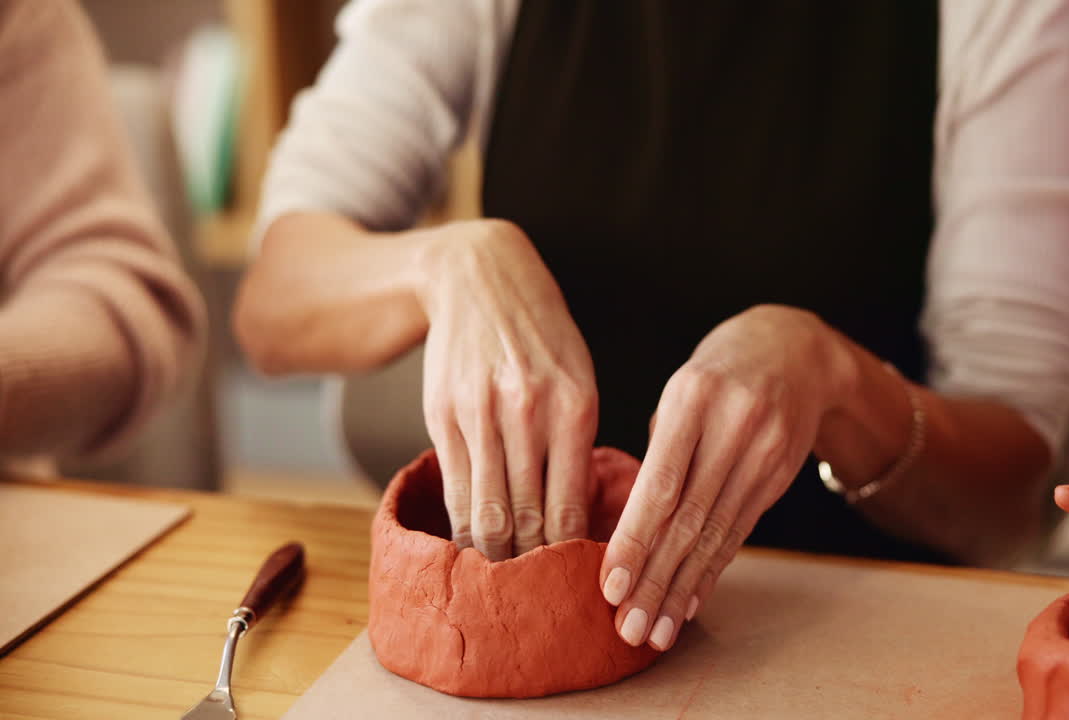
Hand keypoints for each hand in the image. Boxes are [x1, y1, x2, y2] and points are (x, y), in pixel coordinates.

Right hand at [418, 219, 597, 559]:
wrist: (480, 278)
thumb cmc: (542, 337)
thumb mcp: (579, 379)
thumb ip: (577, 444)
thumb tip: (577, 520)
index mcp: (574, 407)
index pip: (569, 508)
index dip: (567, 558)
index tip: (572, 587)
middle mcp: (527, 412)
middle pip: (526, 519)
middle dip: (530, 568)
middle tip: (536, 602)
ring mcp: (480, 414)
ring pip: (485, 511)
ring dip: (493, 556)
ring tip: (503, 584)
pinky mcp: (442, 414)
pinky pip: (454, 487)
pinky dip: (463, 524)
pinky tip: (471, 545)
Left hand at [598, 305, 849, 650]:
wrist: (793, 351)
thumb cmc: (716, 375)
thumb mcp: (679, 391)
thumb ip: (658, 452)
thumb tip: (624, 527)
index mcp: (692, 398)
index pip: (661, 484)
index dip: (635, 540)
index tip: (610, 586)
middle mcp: (733, 427)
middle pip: (688, 519)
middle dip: (655, 580)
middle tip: (628, 628)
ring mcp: (763, 453)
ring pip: (715, 534)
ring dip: (682, 589)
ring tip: (655, 631)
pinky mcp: (779, 475)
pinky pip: (739, 532)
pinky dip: (711, 571)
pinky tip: (690, 602)